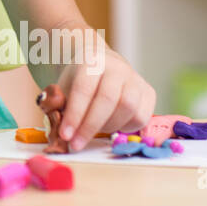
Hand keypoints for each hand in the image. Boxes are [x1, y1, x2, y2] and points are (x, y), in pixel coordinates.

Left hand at [54, 34, 155, 152]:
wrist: (99, 64)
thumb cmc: (78, 81)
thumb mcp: (63, 87)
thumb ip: (59, 107)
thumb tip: (57, 134)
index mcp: (92, 61)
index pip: (84, 89)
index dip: (75, 115)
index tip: (65, 135)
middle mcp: (117, 68)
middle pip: (109, 100)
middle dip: (90, 126)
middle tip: (77, 144)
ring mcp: (135, 79)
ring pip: (129, 108)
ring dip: (109, 127)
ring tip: (94, 130)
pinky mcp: (149, 92)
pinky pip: (142, 116)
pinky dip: (126, 128)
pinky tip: (112, 126)